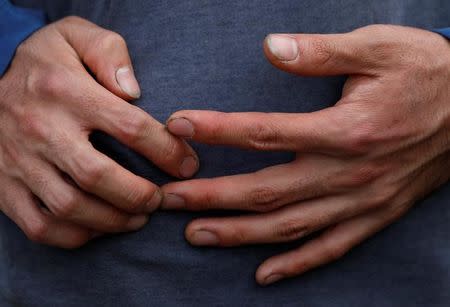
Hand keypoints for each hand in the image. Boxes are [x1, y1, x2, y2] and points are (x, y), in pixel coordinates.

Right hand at [0, 16, 198, 247]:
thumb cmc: (42, 63)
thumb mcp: (73, 35)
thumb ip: (109, 52)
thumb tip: (134, 92)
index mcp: (66, 91)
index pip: (129, 127)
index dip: (167, 151)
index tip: (187, 164)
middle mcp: (41, 129)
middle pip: (98, 176)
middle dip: (139, 196)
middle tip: (159, 200)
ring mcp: (19, 162)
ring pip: (70, 207)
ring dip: (112, 221)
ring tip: (137, 218)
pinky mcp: (4, 187)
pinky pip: (40, 226)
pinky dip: (76, 236)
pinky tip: (99, 227)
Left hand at [161, 25, 449, 284]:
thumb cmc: (425, 73)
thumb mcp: (377, 48)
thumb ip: (320, 52)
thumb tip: (271, 47)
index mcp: (344, 130)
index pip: (263, 134)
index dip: (216, 131)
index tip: (178, 126)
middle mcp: (347, 173)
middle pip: (266, 190)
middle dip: (212, 196)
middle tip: (167, 200)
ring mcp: (361, 202)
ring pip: (290, 226)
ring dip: (239, 234)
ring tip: (196, 236)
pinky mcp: (375, 216)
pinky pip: (330, 249)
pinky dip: (296, 264)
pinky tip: (263, 275)